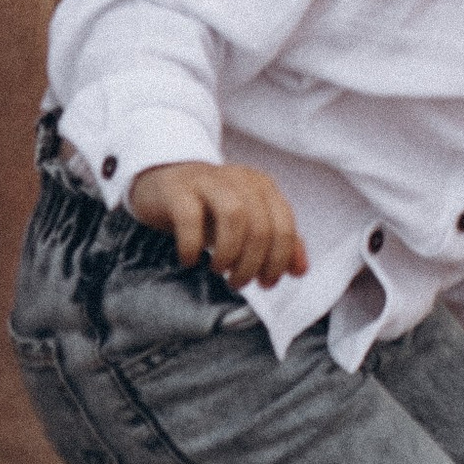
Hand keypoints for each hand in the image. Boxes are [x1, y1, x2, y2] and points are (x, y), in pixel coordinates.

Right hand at [128, 160, 307, 288]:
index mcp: (262, 187)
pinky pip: (190, 217)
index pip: (285, 225)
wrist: (163, 180)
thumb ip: (276, 244)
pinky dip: (193, 244)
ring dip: (230, 253)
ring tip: (218, 270)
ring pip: (234, 215)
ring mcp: (208, 181)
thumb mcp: (246, 224)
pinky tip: (189, 260)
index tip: (266, 283)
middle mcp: (239, 180)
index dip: (279, 259)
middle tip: (238, 282)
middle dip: (253, 263)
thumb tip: (300, 270)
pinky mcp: (178, 189)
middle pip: (261, 225)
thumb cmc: (210, 208)